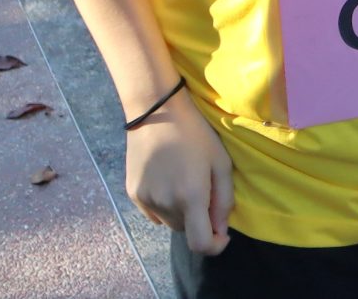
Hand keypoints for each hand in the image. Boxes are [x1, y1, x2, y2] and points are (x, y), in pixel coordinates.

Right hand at [126, 91, 231, 256]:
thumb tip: (221, 229)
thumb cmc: (195, 134)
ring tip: (183, 180)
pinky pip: (153, 212)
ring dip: (180, 212)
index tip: (222, 235)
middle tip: (203, 190)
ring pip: (169, 221)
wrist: (156, 112)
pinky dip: (163, 205)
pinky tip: (167, 179)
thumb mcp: (220, 163)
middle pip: (185, 230)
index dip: (215, 246)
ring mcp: (145, 200)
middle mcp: (165, 204)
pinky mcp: (133, 193)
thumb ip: (223, 200)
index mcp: (190, 197)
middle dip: (198, 220)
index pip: (201, 244)